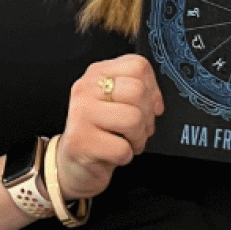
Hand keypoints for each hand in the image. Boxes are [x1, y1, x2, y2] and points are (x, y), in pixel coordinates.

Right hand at [55, 53, 163, 200]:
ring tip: (128, 141)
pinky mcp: (80, 141)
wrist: (74, 163)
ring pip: (133, 119)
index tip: (148, 106)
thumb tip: (156, 103)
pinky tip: (114, 154)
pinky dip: (126, 156)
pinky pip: (122, 148)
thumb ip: (136, 90)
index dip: (152, 89)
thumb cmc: (100, 132)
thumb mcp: (116, 102)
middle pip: (137, 91)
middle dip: (147, 117)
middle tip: (138, 129)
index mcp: (97, 73)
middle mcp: (85, 89)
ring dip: (138, 138)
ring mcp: (80, 114)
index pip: (137, 66)